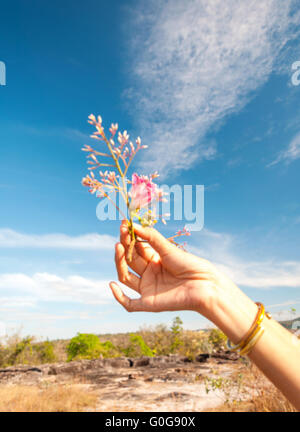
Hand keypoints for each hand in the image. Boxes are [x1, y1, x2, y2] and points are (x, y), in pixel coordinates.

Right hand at [109, 221, 237, 320]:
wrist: (204, 284)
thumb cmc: (190, 264)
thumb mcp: (168, 248)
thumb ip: (150, 237)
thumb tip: (132, 225)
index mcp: (154, 260)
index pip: (135, 248)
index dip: (129, 237)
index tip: (124, 224)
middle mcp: (148, 274)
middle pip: (128, 260)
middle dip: (124, 245)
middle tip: (122, 232)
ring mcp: (147, 288)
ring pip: (124, 276)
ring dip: (119, 262)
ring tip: (119, 246)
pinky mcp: (148, 303)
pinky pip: (129, 303)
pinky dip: (118, 296)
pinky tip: (112, 285)